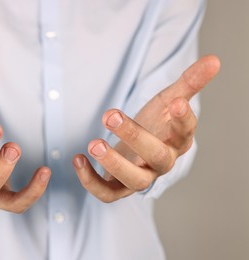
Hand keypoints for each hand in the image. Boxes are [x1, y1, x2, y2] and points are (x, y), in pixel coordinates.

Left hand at [73, 55, 219, 201]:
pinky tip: (78, 159)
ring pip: (134, 180)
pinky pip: (107, 193)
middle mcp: (162, 162)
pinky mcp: (119, 187)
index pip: (186, 131)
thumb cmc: (156, 123)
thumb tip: (214, 59)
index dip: (182, 119)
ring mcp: (141, 176)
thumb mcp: (168, 100)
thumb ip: (188, 82)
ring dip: (113, 164)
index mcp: (177, 139)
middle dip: (135, 136)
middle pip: (157, 156)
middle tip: (110, 115)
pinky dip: (91, 181)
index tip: (174, 102)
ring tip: (93, 143)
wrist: (138, 147)